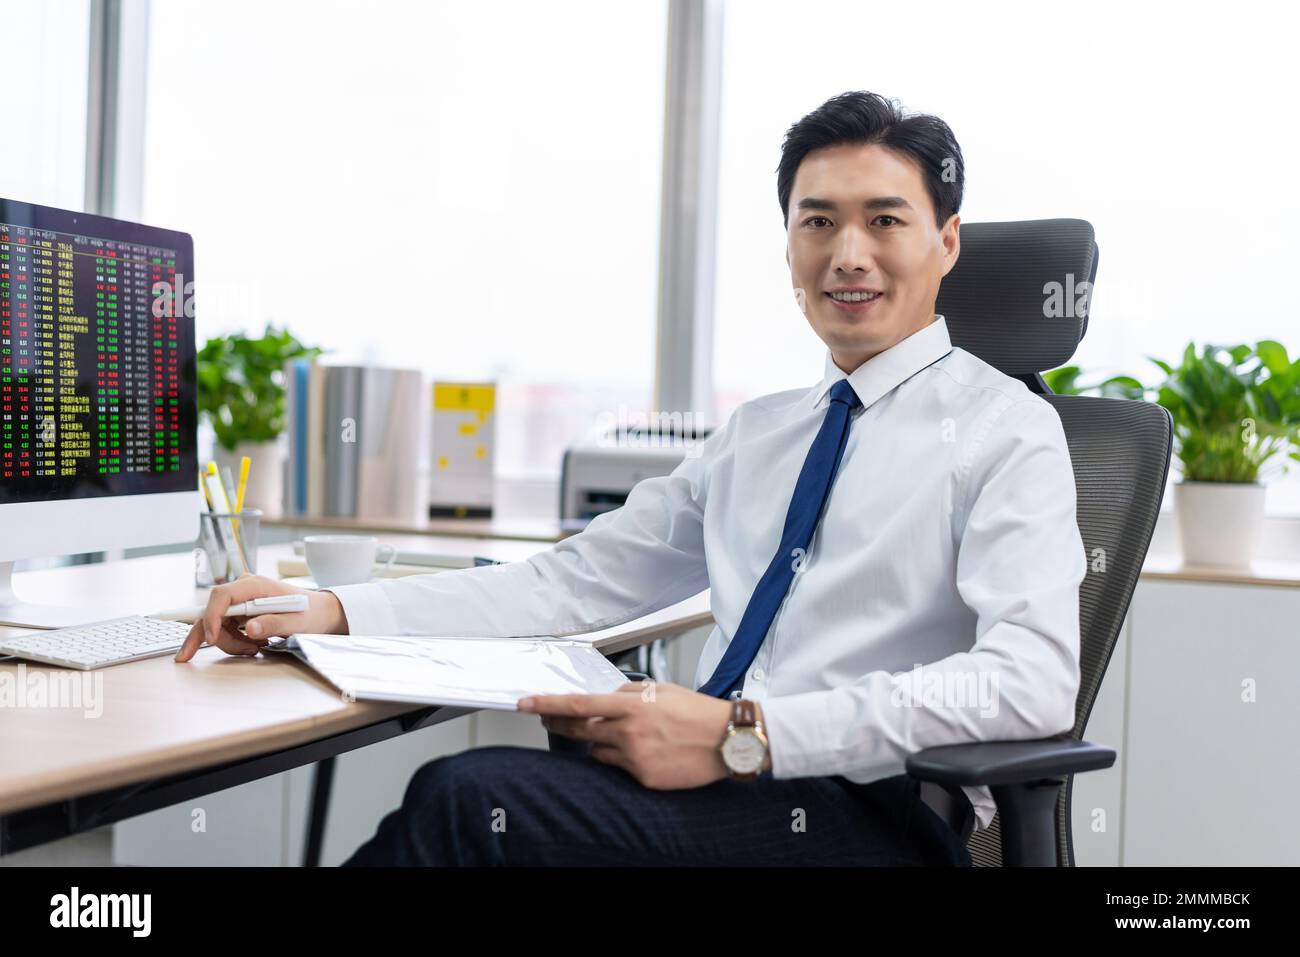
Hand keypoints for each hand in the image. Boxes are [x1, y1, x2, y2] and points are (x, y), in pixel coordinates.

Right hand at [174, 574, 348, 661]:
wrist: (320, 612)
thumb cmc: (311, 613)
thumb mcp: (298, 622)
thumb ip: (275, 624)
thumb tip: (251, 628)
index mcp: (256, 585)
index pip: (222, 596)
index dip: (211, 617)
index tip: (212, 639)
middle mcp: (244, 589)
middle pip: (212, 611)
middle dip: (204, 635)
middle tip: (187, 657)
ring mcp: (241, 600)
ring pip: (218, 625)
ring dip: (230, 642)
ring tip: (254, 649)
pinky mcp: (241, 611)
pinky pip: (227, 629)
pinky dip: (235, 642)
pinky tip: (253, 646)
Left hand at [518, 681, 736, 789]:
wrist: (727, 740)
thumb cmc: (697, 713)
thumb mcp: (661, 690)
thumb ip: (629, 692)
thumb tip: (606, 696)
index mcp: (632, 706)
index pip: (578, 705)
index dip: (548, 704)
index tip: (526, 703)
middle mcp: (628, 732)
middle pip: (579, 730)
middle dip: (559, 723)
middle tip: (548, 718)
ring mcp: (635, 758)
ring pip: (598, 751)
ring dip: (602, 742)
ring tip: (629, 735)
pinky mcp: (643, 777)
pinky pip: (619, 767)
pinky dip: (625, 758)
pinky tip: (648, 751)